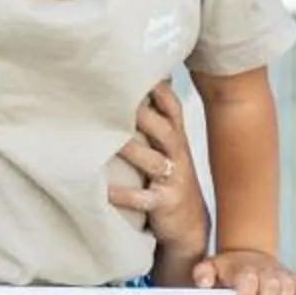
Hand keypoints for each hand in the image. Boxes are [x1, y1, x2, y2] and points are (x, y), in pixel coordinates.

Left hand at [106, 81, 207, 261]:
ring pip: (154, 162)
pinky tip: (105, 191)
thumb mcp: (167, 148)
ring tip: (110, 141)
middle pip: (164, 130)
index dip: (160, 90)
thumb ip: (152, 122)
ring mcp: (172, 180)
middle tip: (119, 101)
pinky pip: (144, 199)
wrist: (190, 224)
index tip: (141, 70)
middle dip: (144, 115)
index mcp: (175, 139)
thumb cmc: (170, 177)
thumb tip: (131, 91)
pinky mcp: (164, 204)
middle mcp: (177, 155)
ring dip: (132, 150)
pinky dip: (125, 195)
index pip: (172, 108)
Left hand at [194, 246, 295, 294]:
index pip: (247, 279)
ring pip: (288, 285)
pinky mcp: (291, 277)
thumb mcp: (210, 267)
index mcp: (243, 268)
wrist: (247, 254)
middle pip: (271, 284)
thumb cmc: (227, 268)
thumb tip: (205, 283)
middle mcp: (264, 269)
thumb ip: (203, 274)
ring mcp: (280, 272)